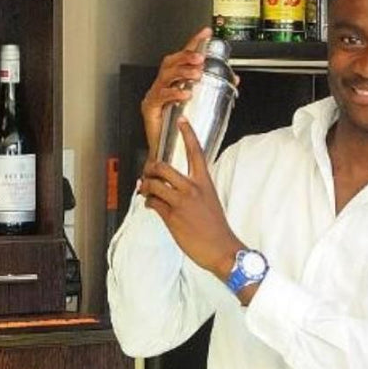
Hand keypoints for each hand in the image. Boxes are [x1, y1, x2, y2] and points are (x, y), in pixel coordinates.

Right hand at [141, 26, 212, 158]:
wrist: (167, 153)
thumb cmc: (181, 126)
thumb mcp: (202, 104)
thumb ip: (217, 89)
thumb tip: (235, 78)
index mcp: (174, 81)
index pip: (183, 56)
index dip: (194, 42)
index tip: (206, 31)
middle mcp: (162, 85)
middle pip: (170, 62)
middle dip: (185, 57)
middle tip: (201, 58)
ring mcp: (154, 96)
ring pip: (165, 76)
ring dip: (182, 72)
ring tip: (196, 74)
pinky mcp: (149, 109)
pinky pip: (160, 97)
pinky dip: (174, 94)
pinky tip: (185, 94)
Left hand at [141, 120, 243, 284]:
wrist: (221, 248)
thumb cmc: (216, 226)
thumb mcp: (209, 200)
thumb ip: (194, 190)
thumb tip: (175, 186)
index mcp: (205, 182)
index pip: (196, 152)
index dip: (188, 134)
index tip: (182, 120)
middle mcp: (192, 188)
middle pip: (163, 167)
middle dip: (150, 168)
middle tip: (148, 172)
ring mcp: (181, 202)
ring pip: (153, 184)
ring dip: (145, 187)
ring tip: (146, 191)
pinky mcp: (172, 217)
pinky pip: (153, 204)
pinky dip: (148, 203)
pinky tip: (151, 206)